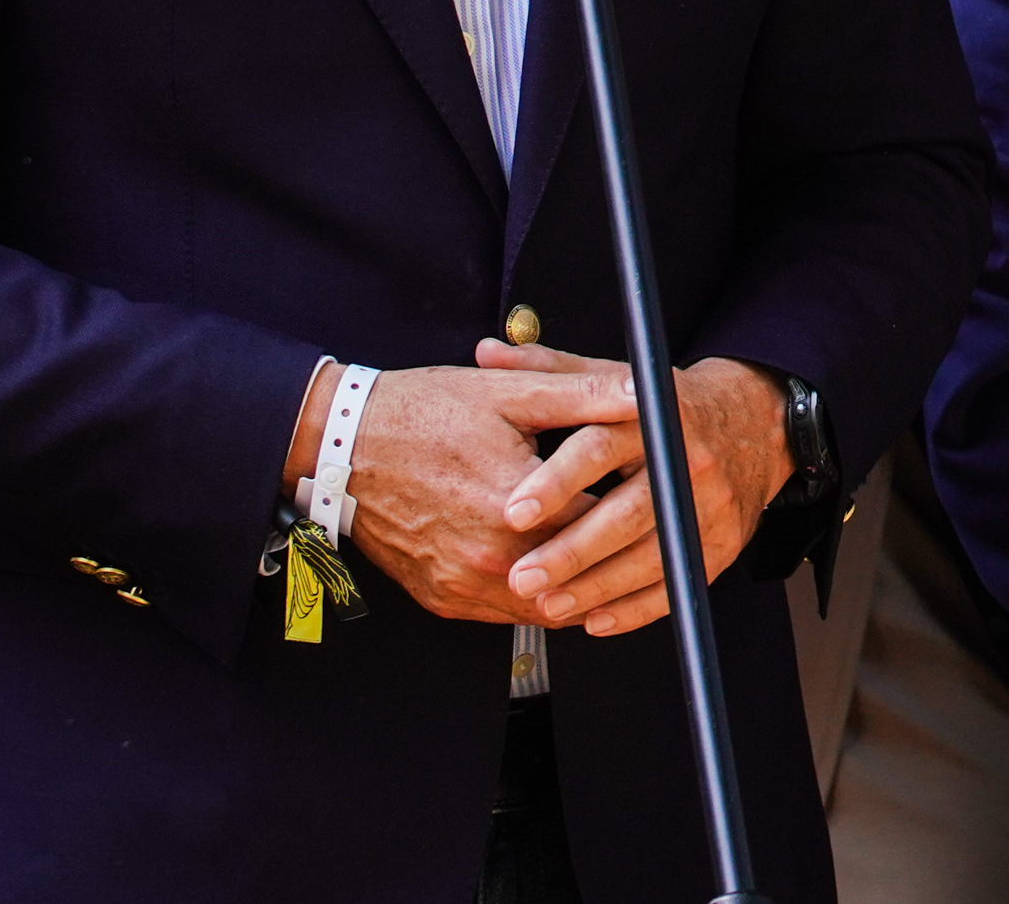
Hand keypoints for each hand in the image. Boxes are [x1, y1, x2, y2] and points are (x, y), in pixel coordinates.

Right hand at [311, 361, 687, 625]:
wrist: (342, 447)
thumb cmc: (422, 414)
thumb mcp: (508, 394)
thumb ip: (583, 395)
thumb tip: (645, 393)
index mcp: (513, 507)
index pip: (604, 526)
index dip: (641, 512)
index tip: (666, 500)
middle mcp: (489, 559)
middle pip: (582, 576)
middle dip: (618, 557)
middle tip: (653, 537)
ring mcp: (464, 586)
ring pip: (549, 607)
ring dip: (581, 587)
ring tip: (614, 559)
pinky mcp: (444, 600)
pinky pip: (509, 615)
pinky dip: (539, 598)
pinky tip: (560, 573)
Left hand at [474, 341, 792, 636]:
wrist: (755, 424)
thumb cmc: (668, 406)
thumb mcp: (615, 380)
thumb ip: (550, 371)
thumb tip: (486, 352)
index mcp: (652, 416)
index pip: (601, 447)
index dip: (557, 481)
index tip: (514, 512)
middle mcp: (686, 461)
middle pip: (627, 513)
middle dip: (571, 551)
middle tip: (521, 576)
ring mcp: (709, 507)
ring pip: (650, 557)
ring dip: (597, 587)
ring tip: (548, 604)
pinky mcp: (723, 544)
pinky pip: (677, 585)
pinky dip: (636, 609)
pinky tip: (596, 619)